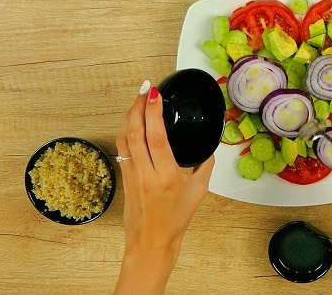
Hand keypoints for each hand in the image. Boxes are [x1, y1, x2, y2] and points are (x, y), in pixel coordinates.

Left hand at [114, 81, 213, 294]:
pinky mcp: (124, 176)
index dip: (153, 112)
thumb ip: (205, 165)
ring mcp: (132, 174)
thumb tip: (209, 146)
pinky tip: (132, 121)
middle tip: (145, 88)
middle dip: (138, 106)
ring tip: (138, 99)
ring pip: (124, 137)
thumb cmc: (175, 220)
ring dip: (129, 115)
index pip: (155, 137)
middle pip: (135, 132)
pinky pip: (122, 147)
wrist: (151, 242)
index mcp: (166, 176)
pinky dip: (126, 129)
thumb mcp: (199, 191)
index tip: (155, 94)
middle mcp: (146, 173)